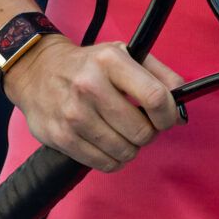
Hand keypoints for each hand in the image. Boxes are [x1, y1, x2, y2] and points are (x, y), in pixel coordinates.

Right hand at [3, 37, 185, 172]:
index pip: (155, 96)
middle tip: (140, 124)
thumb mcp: (123, 54)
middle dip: (149, 132)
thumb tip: (182, 104)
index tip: (167, 117)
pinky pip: (104, 163)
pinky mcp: (61, 137)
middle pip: (142, 131)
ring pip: (125, 151)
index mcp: (110, 61)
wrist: (36, 71)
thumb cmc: (88, 65)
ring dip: (131, 147)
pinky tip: (108, 143)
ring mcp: (74, 114)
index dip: (168, 114)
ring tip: (122, 133)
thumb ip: (159, 74)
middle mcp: (90, 86)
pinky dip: (113, 159)